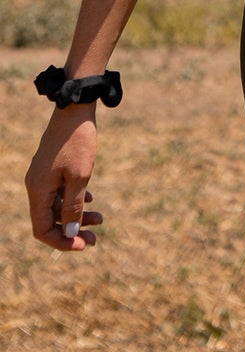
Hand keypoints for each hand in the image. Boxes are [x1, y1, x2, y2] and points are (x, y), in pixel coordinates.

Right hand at [25, 105, 104, 251]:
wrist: (76, 107)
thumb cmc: (79, 141)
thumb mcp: (80, 176)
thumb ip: (73, 206)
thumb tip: (70, 232)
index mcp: (38, 190)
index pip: (42, 229)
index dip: (62, 241)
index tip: (83, 245)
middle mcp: (36, 186)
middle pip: (50, 219)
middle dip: (72, 230)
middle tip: (95, 238)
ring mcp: (43, 176)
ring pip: (56, 206)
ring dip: (76, 214)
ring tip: (100, 219)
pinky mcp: (51, 167)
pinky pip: (59, 192)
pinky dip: (73, 199)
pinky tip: (91, 198)